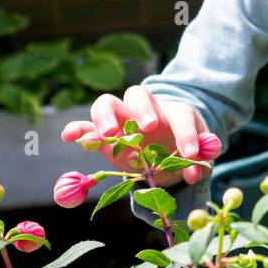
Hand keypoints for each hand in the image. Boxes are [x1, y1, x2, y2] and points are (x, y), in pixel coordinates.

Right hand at [63, 88, 221, 186]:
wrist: (166, 154)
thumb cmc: (182, 152)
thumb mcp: (196, 158)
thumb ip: (198, 164)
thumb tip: (194, 173)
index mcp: (174, 114)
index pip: (181, 115)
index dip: (186, 133)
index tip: (190, 153)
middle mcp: (147, 111)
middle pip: (139, 94)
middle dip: (143, 109)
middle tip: (148, 127)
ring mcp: (122, 119)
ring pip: (109, 103)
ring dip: (107, 115)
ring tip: (109, 133)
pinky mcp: (103, 133)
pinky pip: (86, 125)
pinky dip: (77, 128)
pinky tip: (68, 136)